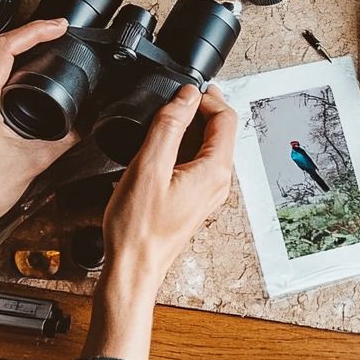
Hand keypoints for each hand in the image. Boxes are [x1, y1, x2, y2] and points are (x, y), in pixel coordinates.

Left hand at [0, 18, 77, 241]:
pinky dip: (4, 63)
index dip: (34, 31)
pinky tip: (20, 69)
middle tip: (55, 29)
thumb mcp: (32, 164)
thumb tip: (85, 125)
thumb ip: (64, 140)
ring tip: (42, 42)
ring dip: (15, 46)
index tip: (57, 27)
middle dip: (28, 32)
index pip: (3, 49)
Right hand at [83, 84, 236, 359]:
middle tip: (172, 100)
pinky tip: (161, 147)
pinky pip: (199, 161)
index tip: (183, 91)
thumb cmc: (138, 228)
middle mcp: (220, 181)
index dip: (207, 97)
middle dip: (200, 109)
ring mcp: (209, 191)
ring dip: (190, 127)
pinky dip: (184, 146)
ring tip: (163, 121)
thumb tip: (187, 95)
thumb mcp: (149, 165)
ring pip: (210, 145)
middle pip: (221, 130)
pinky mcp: (196, 198)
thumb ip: (169, 125)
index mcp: (215, 170)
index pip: (226, 118)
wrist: (133, 269)